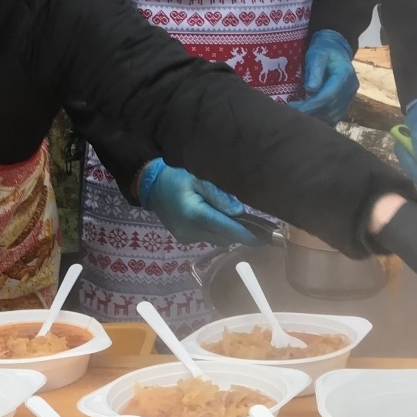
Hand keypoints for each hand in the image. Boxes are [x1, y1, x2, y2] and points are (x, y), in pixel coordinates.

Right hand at [139, 158, 266, 246]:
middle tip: (256, 224)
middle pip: (225, 238)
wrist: (150, 186)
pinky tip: (216, 218)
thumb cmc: (175, 177)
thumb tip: (240, 212)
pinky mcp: (184, 239)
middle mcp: (192, 231)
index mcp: (196, 215)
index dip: (248, 235)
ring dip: (228, 232)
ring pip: (217, 240)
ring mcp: (187, 237)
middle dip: (241, 232)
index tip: (266, 238)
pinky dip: (216, 231)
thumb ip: (219, 196)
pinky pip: (207, 238)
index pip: (228, 229)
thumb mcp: (198, 179)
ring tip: (236, 218)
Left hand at [288, 30, 358, 124]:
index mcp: (345, 75)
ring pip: (332, 116)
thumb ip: (314, 69)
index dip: (311, 105)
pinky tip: (306, 120)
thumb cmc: (323, 50)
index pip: (328, 96)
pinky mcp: (345, 104)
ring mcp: (349, 98)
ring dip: (314, 120)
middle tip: (290, 115)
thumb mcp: (317, 55)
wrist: (336, 51)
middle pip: (330, 108)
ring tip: (296, 118)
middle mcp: (350, 89)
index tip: (294, 108)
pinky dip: (320, 121)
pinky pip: (333, 118)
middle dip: (309, 114)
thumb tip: (310, 88)